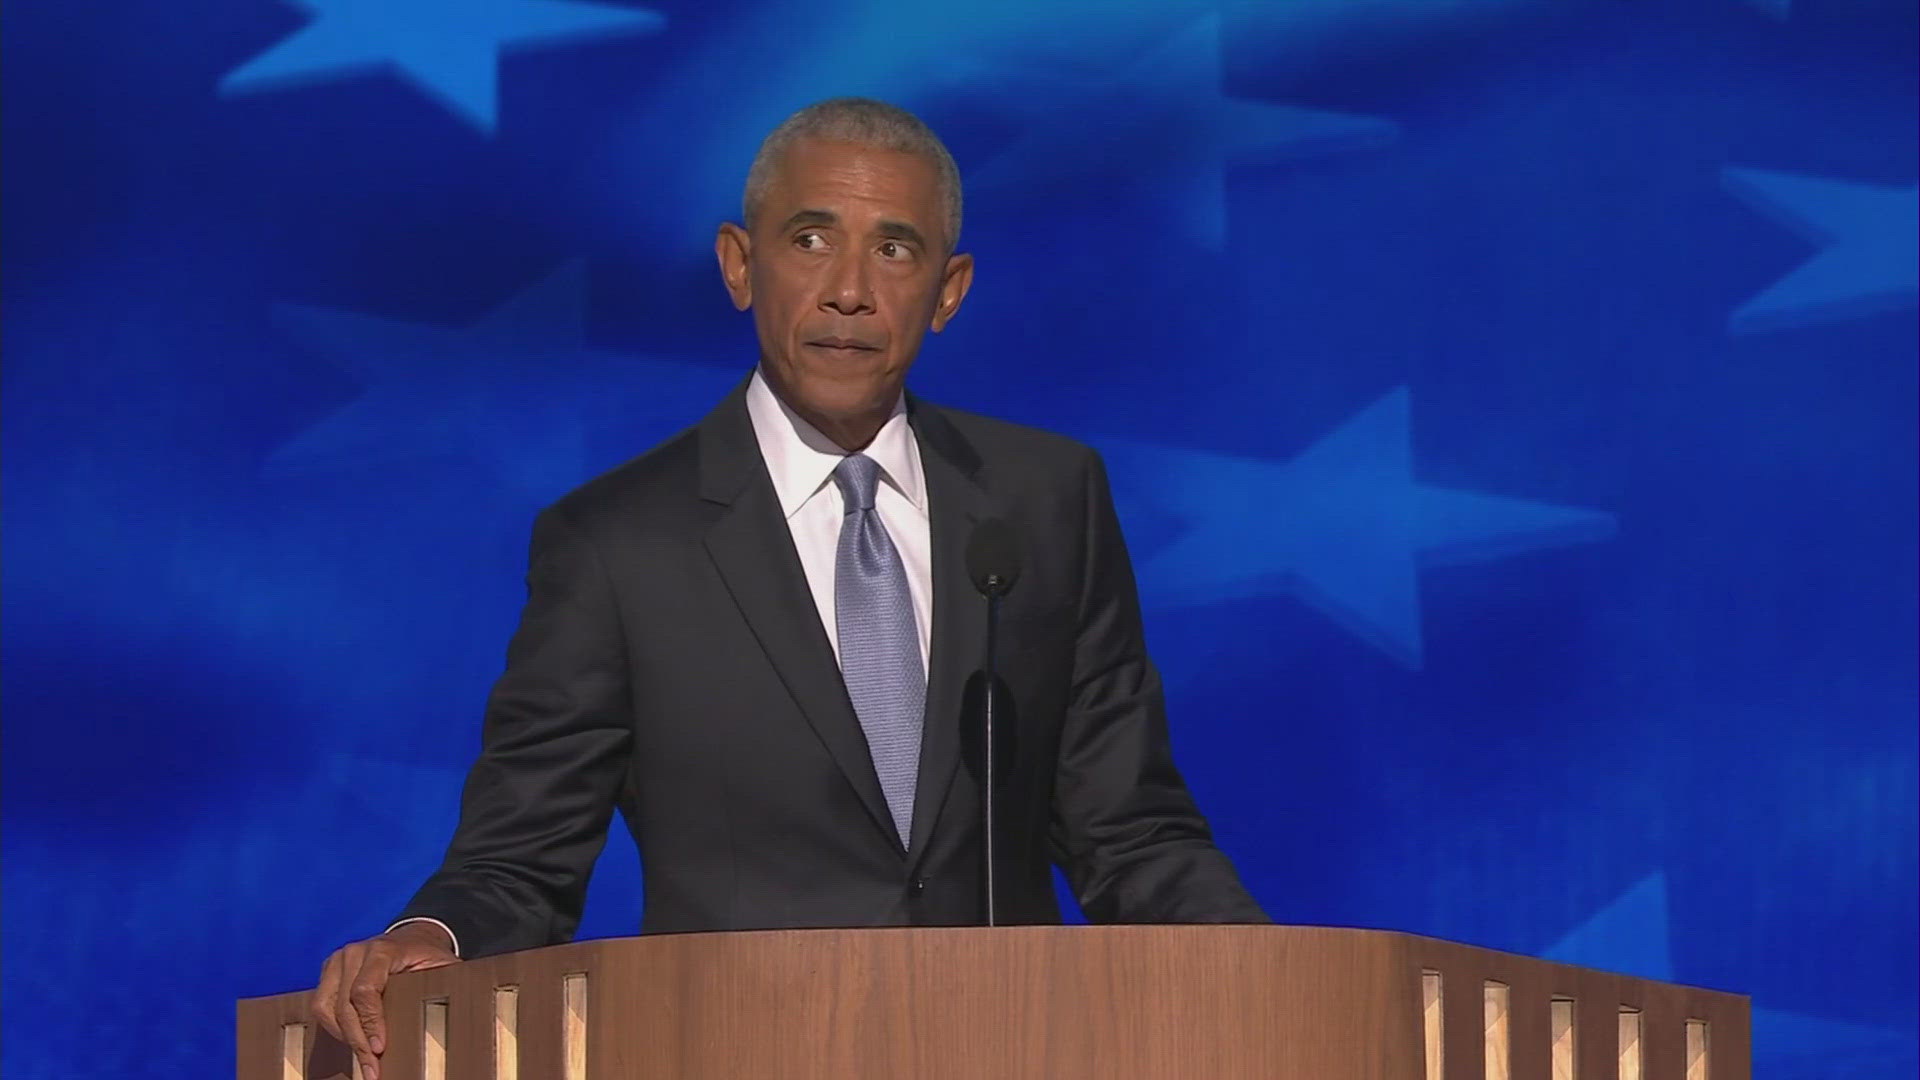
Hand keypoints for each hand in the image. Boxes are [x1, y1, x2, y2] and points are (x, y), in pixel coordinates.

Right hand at [312, 922, 458, 1079]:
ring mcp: (337, 961)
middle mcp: (354, 953)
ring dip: (343, 1037)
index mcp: (382, 950)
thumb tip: (457, 1008)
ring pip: (325, 1008)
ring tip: (363, 1060)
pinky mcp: (328, 973)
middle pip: (343, 1004)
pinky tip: (353, 1043)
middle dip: (357, 1041)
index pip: (365, 991)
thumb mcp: (443, 965)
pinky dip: (334, 1028)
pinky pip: (321, 1006)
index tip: (379, 1049)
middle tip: (371, 1069)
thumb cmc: (428, 956)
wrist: (412, 938)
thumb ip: (446, 983)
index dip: (371, 1023)